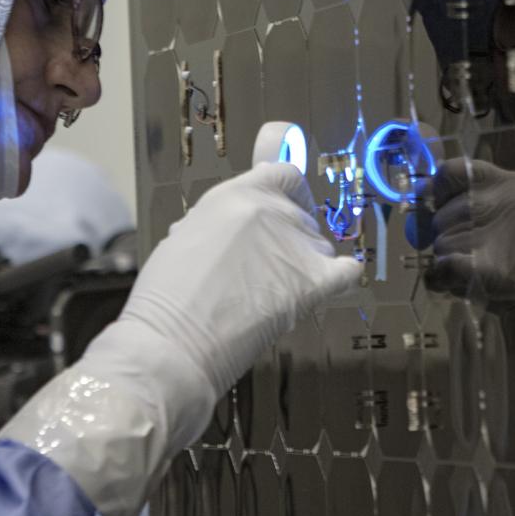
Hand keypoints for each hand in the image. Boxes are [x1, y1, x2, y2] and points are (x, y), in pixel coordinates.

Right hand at [112, 162, 361, 394]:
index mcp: (237, 194)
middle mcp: (272, 212)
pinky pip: (346, 273)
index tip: (283, 208)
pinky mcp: (312, 284)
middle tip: (265, 266)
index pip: (284, 175)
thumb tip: (251, 205)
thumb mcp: (190, 234)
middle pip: (302, 216)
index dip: (287, 193)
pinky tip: (335, 282)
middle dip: (289, 238)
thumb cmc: (169, 298)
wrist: (171, 340)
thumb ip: (227, 217)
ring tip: (272, 291)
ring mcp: (295, 247)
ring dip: (304, 264)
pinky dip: (343, 277)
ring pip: (319, 248)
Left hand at [427, 159, 514, 476]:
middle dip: (449, 241)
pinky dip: (443, 281)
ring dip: (452, 267)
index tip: (437, 211)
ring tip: (489, 285)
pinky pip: (443, 266)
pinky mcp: (495, 265)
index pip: (457, 170)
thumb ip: (494, 220)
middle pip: (446, 213)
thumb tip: (429, 219)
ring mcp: (507, 228)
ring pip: (443, 243)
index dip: (440, 194)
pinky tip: (462, 291)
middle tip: (477, 266)